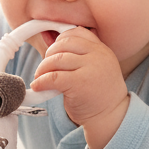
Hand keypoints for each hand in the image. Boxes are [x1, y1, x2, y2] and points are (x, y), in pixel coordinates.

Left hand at [31, 27, 129, 148]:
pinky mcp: (79, 83)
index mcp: (102, 49)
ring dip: (42, 68)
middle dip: (49, 54)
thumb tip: (51, 46)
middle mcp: (98, 55)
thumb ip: (81, 56)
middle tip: (44, 67)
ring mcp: (90, 68)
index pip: (77, 32)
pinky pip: (53, 77)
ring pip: (56, 59)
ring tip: (40, 77)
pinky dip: (41, 81)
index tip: (53, 51)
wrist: (111, 117)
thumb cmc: (99, 94)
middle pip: (64, 44)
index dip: (60, 39)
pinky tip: (38, 86)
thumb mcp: (97, 68)